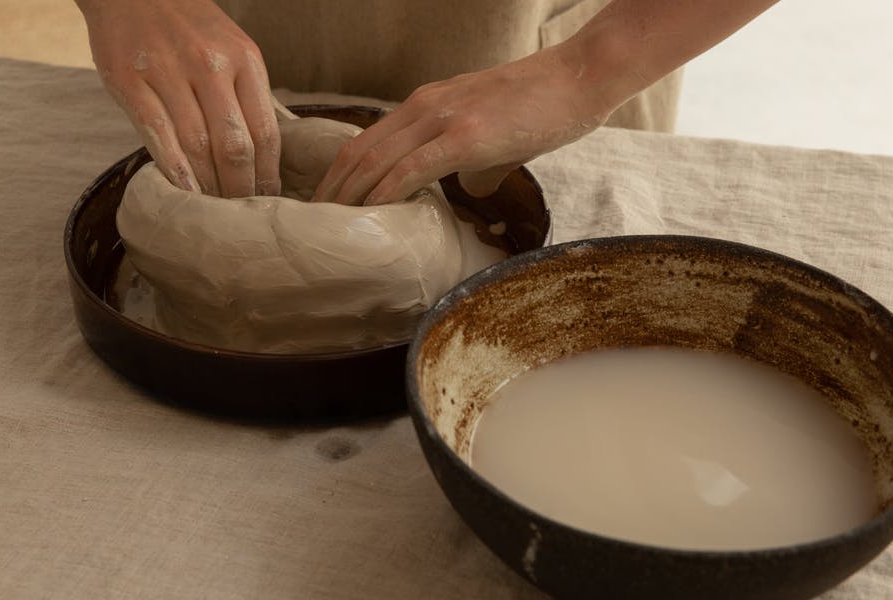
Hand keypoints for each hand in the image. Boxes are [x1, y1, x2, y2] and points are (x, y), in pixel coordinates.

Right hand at [79, 0, 279, 196]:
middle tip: (240, 215)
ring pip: (197, 146)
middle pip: (234, 146)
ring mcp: (167, 71)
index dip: (268, 175)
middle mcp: (209, 65)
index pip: (266, 132)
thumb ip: (249, 94)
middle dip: (240, 190)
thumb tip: (274, 150)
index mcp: (244, 59)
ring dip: (208, 187)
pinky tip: (183, 192)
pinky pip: (156, 134)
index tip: (267, 201)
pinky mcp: (129, 80)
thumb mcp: (233, 48)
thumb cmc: (189, 26)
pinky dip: (173, 170)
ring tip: (214, 211)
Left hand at [312, 46, 608, 205]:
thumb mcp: (497, 138)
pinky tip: (371, 215)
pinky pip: (410, 169)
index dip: (339, 178)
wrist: (578, 77)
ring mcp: (441, 120)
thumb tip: (468, 193)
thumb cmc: (544, 107)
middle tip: (314, 228)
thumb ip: (475, 165)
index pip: (365, 143)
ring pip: (376, 161)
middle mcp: (423, 107)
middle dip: (331, 193)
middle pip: (358, 153)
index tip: (327, 210)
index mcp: (425, 105)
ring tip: (331, 230)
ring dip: (349, 198)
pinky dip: (384, 194)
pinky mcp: (464, 137)